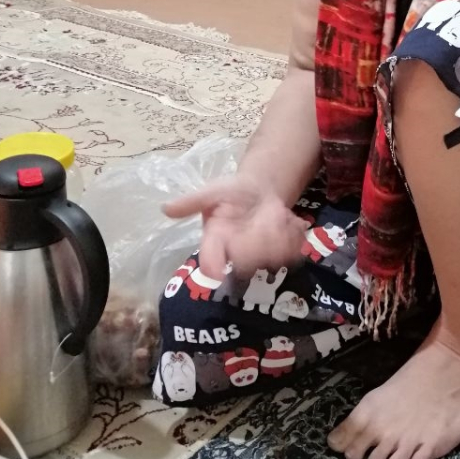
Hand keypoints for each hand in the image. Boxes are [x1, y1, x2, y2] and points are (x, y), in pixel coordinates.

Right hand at [163, 177, 308, 280]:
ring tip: (280, 215)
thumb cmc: (230, 192)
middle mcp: (236, 253)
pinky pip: (290, 253)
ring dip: (280, 235)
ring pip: (271, 258)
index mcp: (216, 240)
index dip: (215, 266)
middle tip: (268, 218)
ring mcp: (258, 255)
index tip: (221, 268)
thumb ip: (192, 201)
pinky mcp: (278, 253)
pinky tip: (291, 222)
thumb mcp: (212, 191)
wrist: (259, 190)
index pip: (210, 261)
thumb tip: (165, 209)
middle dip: (259, 241)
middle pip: (247, 261)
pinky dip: (294, 236)